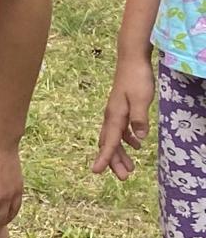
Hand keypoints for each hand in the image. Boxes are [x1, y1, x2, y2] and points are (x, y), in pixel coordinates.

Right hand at [92, 53, 155, 180]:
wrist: (131, 60)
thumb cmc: (136, 79)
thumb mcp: (141, 99)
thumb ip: (139, 119)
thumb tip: (139, 139)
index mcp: (115, 116)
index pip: (109, 141)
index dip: (103, 158)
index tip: (95, 172)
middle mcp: (111, 116)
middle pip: (109, 143)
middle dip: (114, 161)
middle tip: (124, 177)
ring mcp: (115, 113)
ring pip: (114, 138)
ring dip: (120, 154)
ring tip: (130, 169)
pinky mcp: (121, 109)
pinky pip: (120, 131)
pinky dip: (126, 141)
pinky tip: (137, 146)